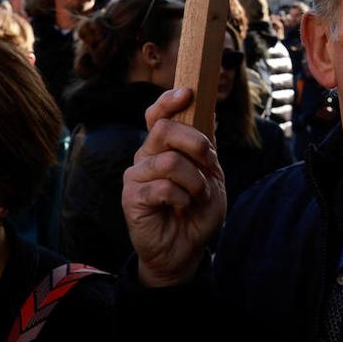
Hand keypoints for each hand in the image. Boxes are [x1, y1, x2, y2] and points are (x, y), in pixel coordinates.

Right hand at [122, 88, 225, 287]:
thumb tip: (210, 112)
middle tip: (209, 163)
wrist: (186, 249)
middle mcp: (145, 155)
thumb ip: (206, 147)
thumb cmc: (197, 210)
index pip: (157, 114)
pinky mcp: (131, 198)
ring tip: (197, 195)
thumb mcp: (210, 175)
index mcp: (163, 147)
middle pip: (164, 130)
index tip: (188, 92)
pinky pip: (163, 187)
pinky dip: (183, 198)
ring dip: (194, 180)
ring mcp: (135, 176)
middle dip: (196, 143)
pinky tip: (183, 208)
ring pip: (169, 161)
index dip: (168, 100)